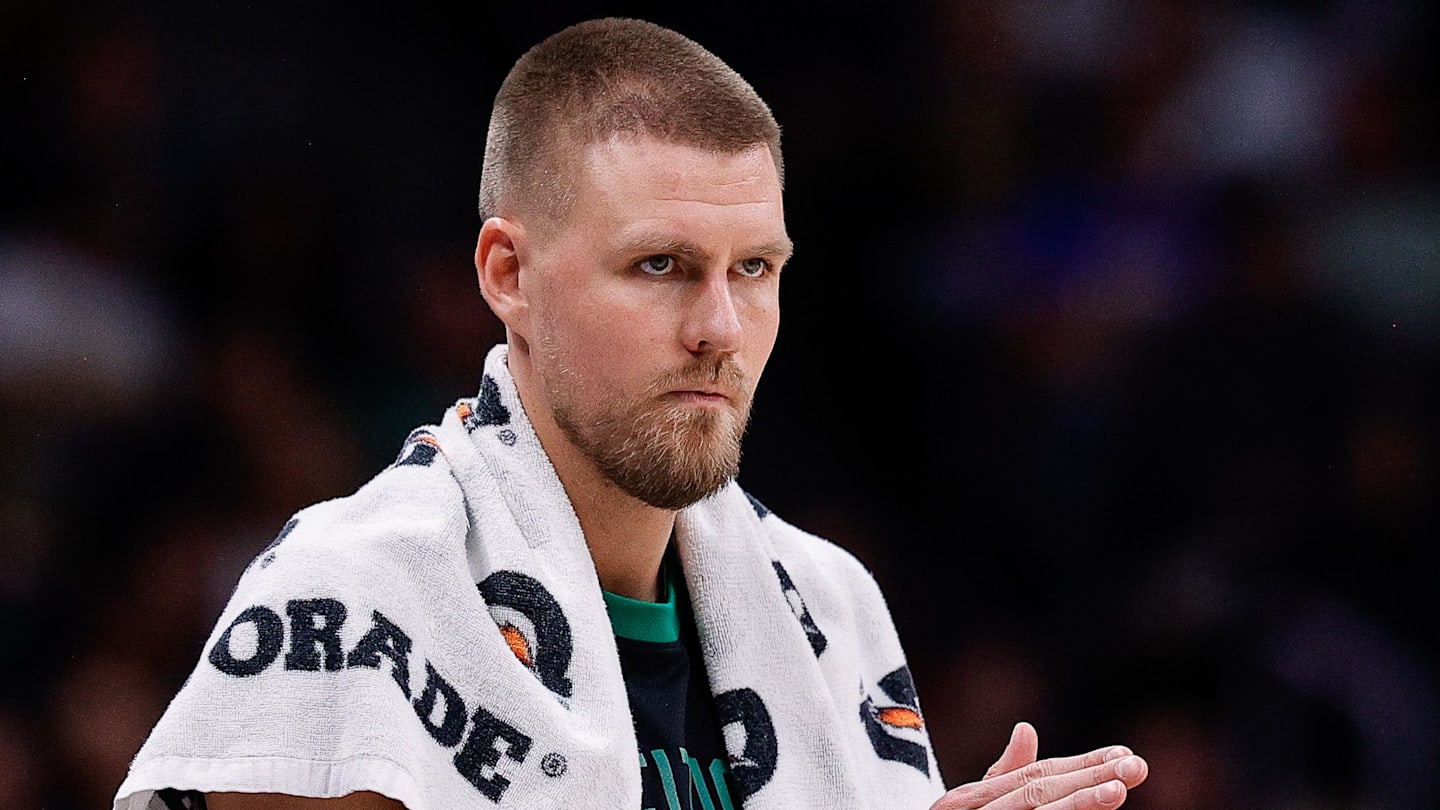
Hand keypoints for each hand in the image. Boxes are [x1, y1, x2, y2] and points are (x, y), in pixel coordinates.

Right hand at [929, 722, 1147, 809]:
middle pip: (1039, 789)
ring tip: (1118, 791)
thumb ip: (1000, 774)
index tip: (1125, 755)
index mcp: (968, 798)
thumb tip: (1026, 727)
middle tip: (1137, 767)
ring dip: (1079, 803)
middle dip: (1090, 777)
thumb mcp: (968, 807)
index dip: (1082, 764)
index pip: (1037, 774)